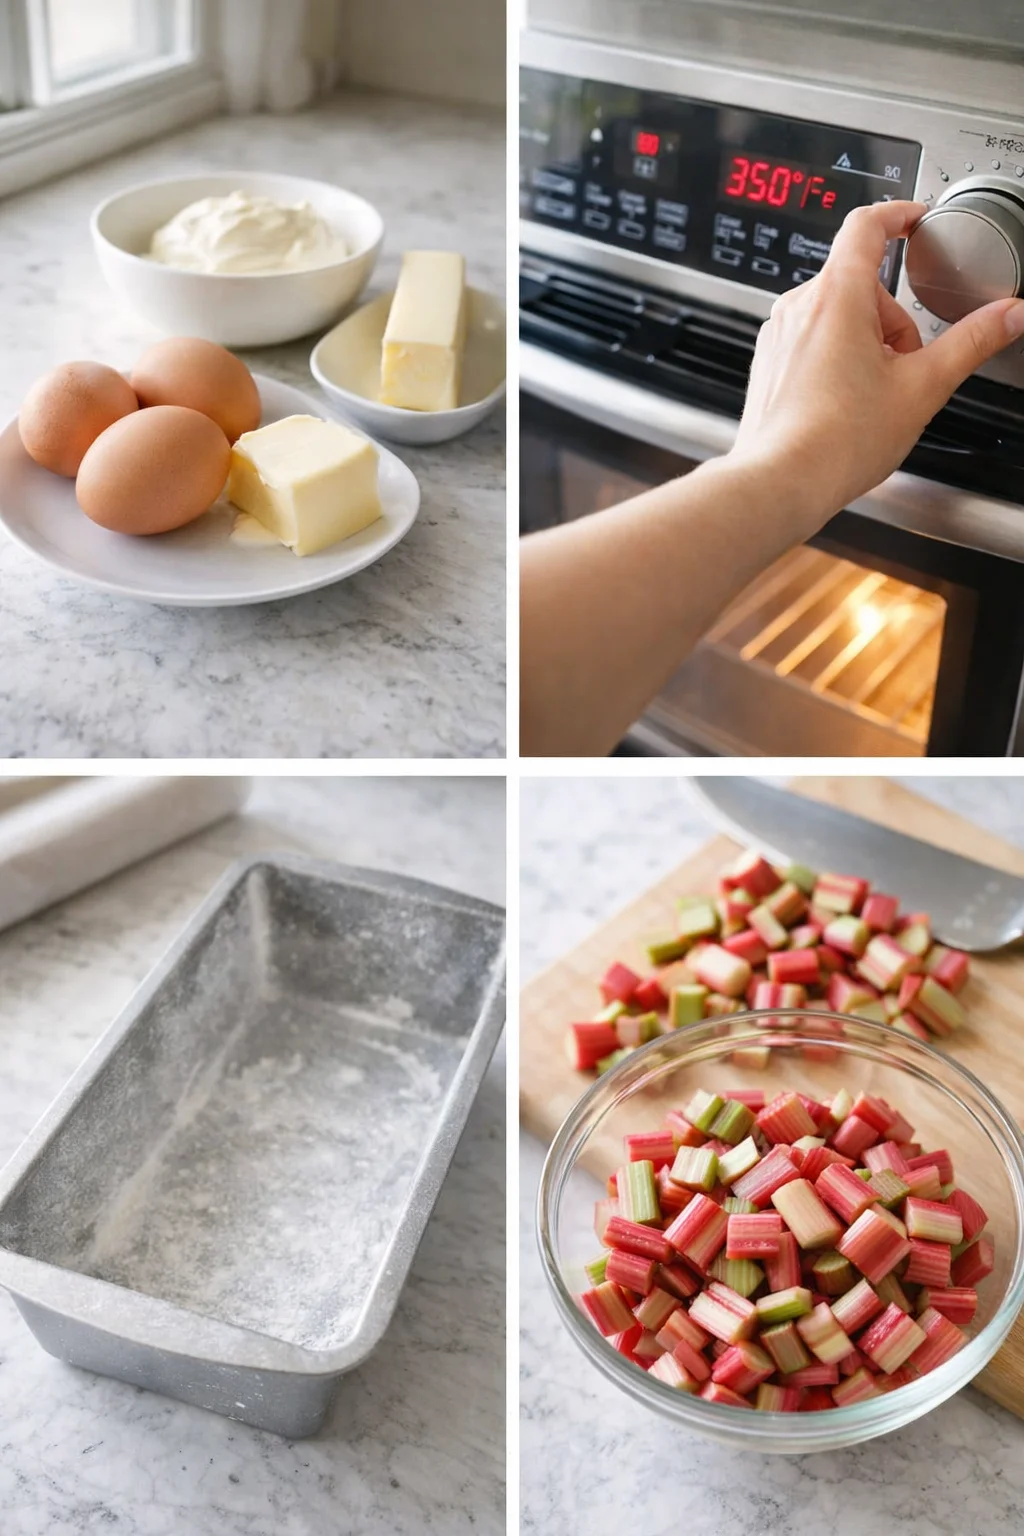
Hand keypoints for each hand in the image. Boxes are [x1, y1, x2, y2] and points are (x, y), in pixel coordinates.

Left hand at [729, 200, 1023, 520]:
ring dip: (865, 343)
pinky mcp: (768, 364)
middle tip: (904, 368)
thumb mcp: (922, 388)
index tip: (915, 220)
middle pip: (860, 285)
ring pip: (836, 317)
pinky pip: (812, 343)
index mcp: (836, 295)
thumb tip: (1010, 314)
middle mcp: (798, 307)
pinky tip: (844, 404)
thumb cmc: (838, 440)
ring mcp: (777, 336)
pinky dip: (836, 361)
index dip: (898, 215)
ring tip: (871, 394)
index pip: (867, 226)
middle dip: (892, 320)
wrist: (779, 484)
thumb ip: (971, 342)